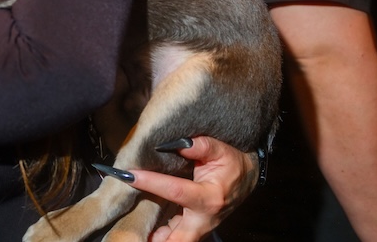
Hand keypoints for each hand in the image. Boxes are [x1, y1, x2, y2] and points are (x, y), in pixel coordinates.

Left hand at [127, 137, 258, 241]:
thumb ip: (200, 146)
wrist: (248, 176)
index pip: (175, 191)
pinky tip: (148, 228)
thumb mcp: (220, 149)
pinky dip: (163, 236)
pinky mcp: (196, 228)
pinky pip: (178, 237)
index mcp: (209, 197)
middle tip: (132, 229)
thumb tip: (176, 143)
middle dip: (157, 238)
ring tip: (136, 229)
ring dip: (158, 239)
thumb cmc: (232, 162)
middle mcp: (204, 218)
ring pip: (178, 241)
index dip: (150, 182)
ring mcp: (201, 226)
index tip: (129, 175)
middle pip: (178, 239)